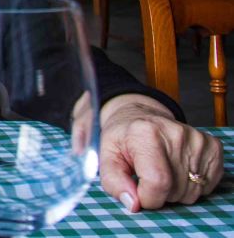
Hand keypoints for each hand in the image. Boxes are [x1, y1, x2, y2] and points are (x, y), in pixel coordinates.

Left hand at [99, 94, 223, 211]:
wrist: (140, 116)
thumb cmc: (122, 138)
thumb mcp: (108, 156)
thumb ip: (113, 182)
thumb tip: (133, 204)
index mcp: (145, 133)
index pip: (157, 183)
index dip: (146, 197)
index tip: (137, 190)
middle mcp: (175, 134)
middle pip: (175, 191)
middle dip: (159, 193)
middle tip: (147, 174)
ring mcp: (197, 140)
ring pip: (192, 192)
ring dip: (175, 191)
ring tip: (162, 170)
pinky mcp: (212, 146)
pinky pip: (207, 185)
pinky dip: (191, 185)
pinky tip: (177, 169)